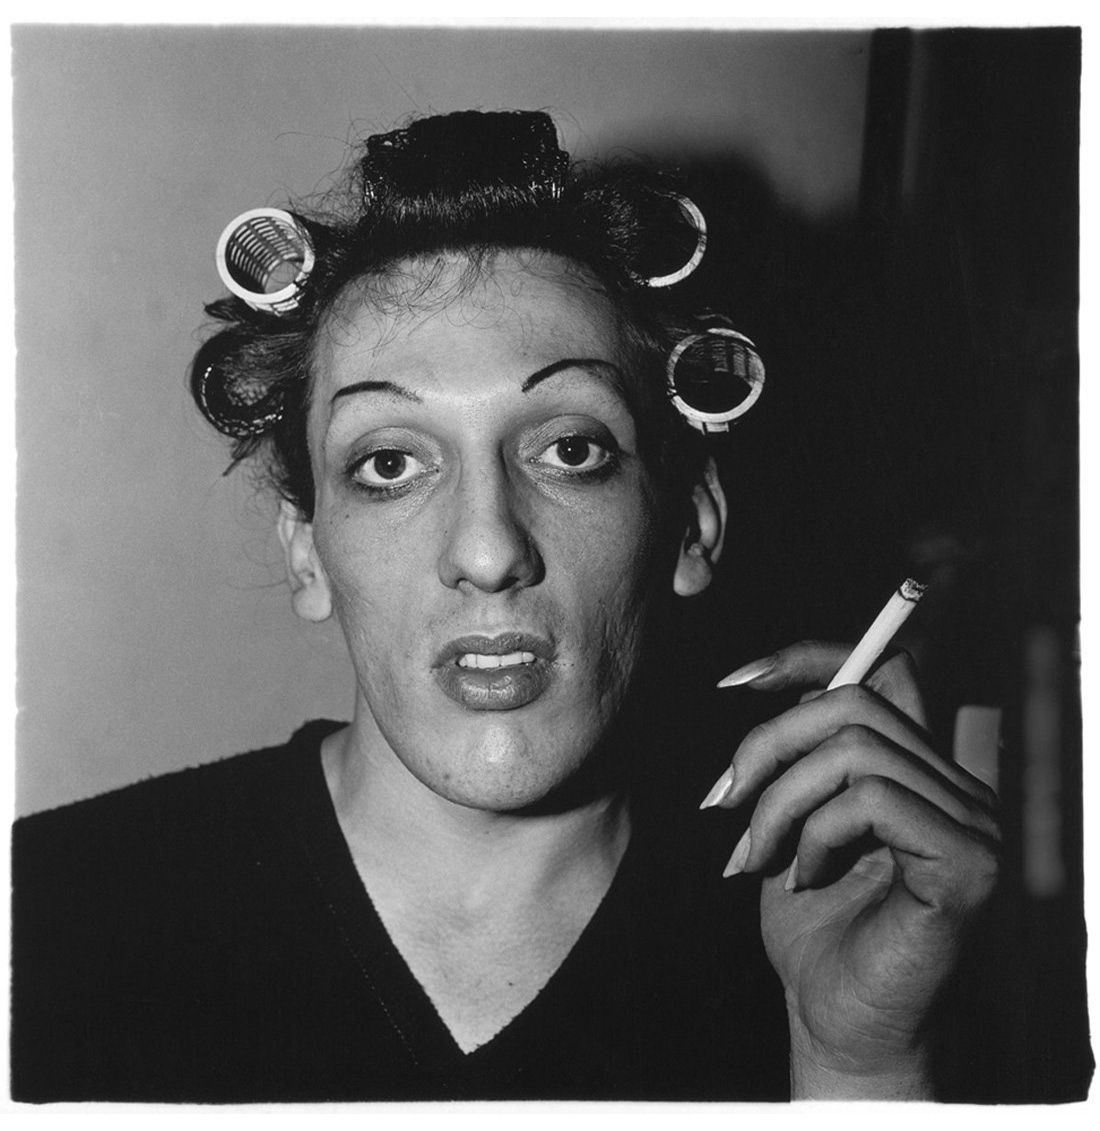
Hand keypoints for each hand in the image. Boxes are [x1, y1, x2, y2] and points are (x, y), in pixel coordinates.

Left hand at [702, 642, 1000, 1098]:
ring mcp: (971, 823)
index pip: (883, 671)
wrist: (836, 1021)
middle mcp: (957, 787)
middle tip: (722, 801)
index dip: (808, 657)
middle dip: (769, 743)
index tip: (735, 683)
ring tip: (754, 855)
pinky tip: (801, 879)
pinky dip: (815, 832)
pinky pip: (872, 800)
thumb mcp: (788, 822)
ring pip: (854, 749)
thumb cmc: (810, 926)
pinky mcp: (967, 863)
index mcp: (918, 772)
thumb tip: (757, 684)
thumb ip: (794, 759)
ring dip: (779, 800)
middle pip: (854, 701)